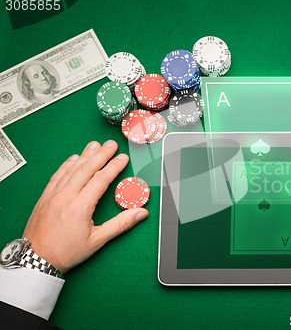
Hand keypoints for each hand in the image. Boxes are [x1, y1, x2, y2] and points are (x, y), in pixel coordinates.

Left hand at [22, 140, 147, 273]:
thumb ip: (121, 224)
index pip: (100, 179)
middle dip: (100, 154)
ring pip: (71, 169)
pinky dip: (66, 165)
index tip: (123, 158)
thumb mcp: (97, 240)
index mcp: (80, 206)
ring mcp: (53, 195)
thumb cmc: (66, 252)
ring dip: (84, 156)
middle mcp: (66, 196)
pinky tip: (73, 159)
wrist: (36, 259)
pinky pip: (57, 175)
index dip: (114, 167)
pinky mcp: (45, 197)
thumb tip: (140, 213)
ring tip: (95, 145)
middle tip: (111, 144)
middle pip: (86, 169)